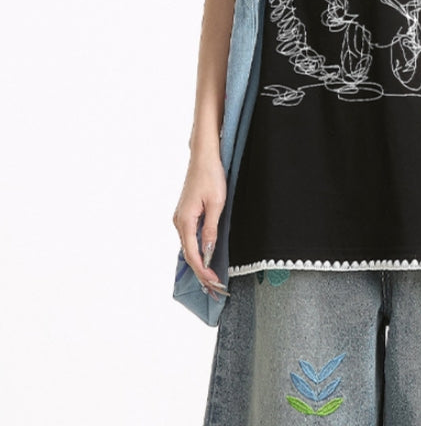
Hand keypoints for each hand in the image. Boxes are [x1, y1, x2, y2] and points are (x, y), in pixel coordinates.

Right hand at [173, 155, 227, 298]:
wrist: (203, 157)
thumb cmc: (211, 176)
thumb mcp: (217, 204)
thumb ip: (211, 229)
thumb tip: (208, 251)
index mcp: (184, 220)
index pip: (192, 254)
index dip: (203, 270)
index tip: (215, 282)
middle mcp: (178, 222)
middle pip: (188, 254)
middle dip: (201, 272)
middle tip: (215, 288)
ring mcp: (180, 218)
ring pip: (188, 247)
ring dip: (199, 263)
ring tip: (212, 278)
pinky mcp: (185, 215)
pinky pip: (189, 238)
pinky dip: (197, 251)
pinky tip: (205, 259)